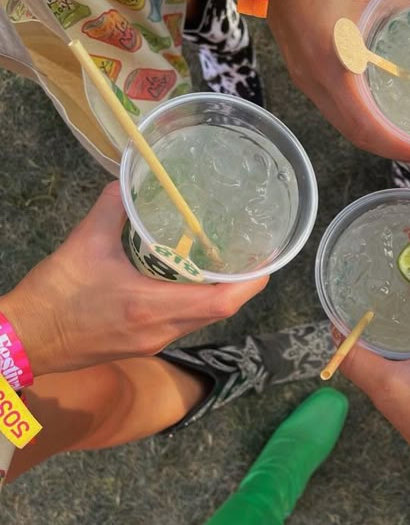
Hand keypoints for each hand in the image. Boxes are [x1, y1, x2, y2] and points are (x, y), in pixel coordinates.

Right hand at [0, 182, 267, 375]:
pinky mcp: (143, 346)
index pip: (221, 303)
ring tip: (227, 267)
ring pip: (201, 320)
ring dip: (218, 297)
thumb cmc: (56, 294)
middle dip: (240, 288)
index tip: (268, 264)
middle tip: (251, 258)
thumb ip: (114, 206)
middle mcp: (161, 329)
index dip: (251, 284)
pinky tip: (190, 283)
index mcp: (153, 306)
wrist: (26, 338)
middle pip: (218, 312)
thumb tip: (131, 177)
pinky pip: (182, 324)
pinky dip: (195, 304)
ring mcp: (153, 342)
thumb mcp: (85, 242)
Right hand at [268, 0, 409, 164]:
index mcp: (334, 61)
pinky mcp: (305, 76)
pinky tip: (389, 120)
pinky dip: (366, 125)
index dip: (403, 146)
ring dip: (382, 142)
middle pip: (359, 136)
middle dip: (399, 152)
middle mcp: (317, 81)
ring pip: (347, 128)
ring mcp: (307, 81)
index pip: (368, 125)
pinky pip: (338, 113)